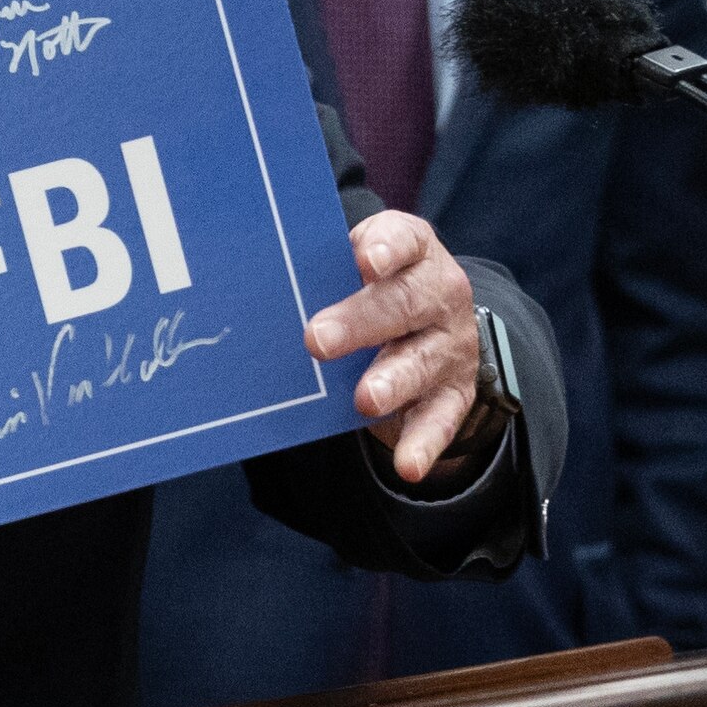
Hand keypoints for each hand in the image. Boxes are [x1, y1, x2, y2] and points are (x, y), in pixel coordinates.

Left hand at [305, 208, 505, 484]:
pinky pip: (440, 419)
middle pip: (404, 304)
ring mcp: (450, 344)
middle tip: (318, 340)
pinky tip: (408, 465)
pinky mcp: (454, 391)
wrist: (434, 321)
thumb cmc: (374, 287)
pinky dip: (423, 443)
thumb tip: (252, 285)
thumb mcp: (354, 265)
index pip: (404, 241)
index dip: (386, 248)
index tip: (364, 261)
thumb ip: (322, 268)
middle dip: (361, 322)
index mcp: (414, 251)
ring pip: (421, 362)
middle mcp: (439, 294)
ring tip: (365, 399)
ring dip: (392, 382)